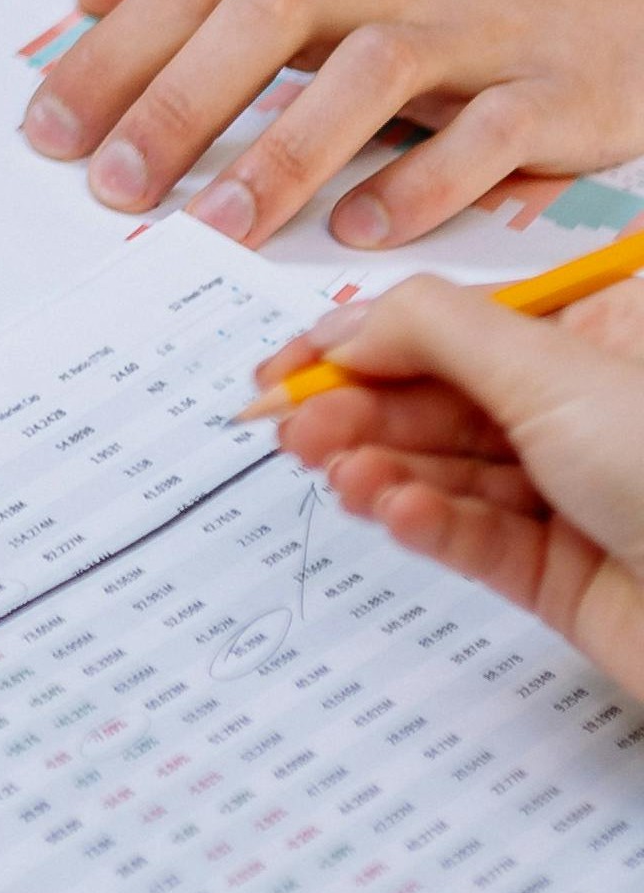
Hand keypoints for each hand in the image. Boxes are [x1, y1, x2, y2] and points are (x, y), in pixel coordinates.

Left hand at [22, 0, 643, 249]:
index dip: (114, 54)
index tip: (50, 129)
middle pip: (269, 16)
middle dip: (181, 102)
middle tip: (116, 185)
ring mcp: (473, 35)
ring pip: (373, 76)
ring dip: (286, 154)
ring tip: (217, 224)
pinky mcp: (552, 89)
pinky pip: (489, 135)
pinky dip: (423, 183)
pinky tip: (359, 229)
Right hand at [257, 277, 643, 694]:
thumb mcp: (558, 371)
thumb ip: (438, 332)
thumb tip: (349, 321)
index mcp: (606, 330)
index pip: (459, 322)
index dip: (366, 339)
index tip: (286, 365)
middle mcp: (590, 406)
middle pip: (443, 397)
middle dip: (363, 410)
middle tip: (293, 426)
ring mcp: (576, 491)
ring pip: (450, 471)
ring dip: (386, 469)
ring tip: (340, 474)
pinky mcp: (562, 571)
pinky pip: (474, 538)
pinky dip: (428, 523)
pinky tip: (397, 512)